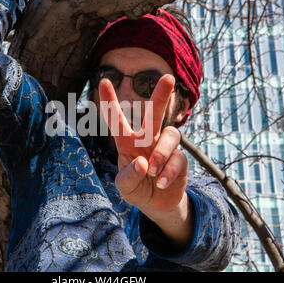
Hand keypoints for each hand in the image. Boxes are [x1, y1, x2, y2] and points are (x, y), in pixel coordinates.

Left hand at [99, 75, 192, 244]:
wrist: (157, 204)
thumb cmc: (136, 189)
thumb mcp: (125, 187)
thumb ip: (128, 176)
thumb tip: (142, 163)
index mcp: (128, 143)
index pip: (117, 121)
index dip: (110, 102)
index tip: (103, 81)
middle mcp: (148, 139)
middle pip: (155, 113)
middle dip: (161, 95)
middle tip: (168, 78)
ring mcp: (165, 147)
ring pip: (171, 134)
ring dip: (161, 153)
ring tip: (152, 172)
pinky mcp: (180, 159)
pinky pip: (178, 158)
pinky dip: (168, 172)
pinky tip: (160, 183)